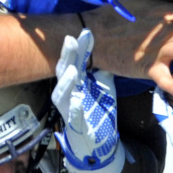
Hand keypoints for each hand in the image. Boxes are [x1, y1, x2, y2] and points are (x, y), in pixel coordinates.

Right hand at [51, 30, 123, 172]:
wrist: (99, 140)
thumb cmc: (97, 109)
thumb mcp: (104, 85)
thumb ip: (103, 68)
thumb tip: (110, 48)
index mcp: (74, 81)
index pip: (75, 59)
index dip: (80, 47)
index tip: (87, 32)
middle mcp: (67, 92)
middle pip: (63, 70)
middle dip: (67, 56)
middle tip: (71, 40)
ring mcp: (68, 108)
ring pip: (62, 92)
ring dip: (67, 81)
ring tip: (73, 69)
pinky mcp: (74, 124)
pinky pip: (72, 115)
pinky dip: (74, 108)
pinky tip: (77, 100)